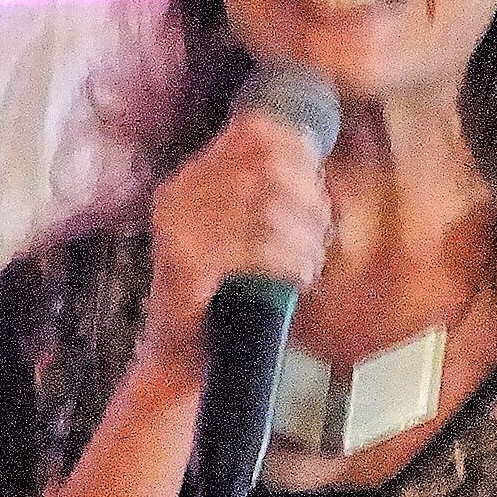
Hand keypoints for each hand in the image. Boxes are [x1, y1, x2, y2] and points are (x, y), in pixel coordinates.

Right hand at [140, 109, 332, 384]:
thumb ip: (273, 194)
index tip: (317, 191)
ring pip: (269, 205)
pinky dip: (290, 263)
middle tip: (320, 236)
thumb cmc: (229, 299)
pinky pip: (257, 245)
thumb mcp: (249, 235)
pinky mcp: (184, 262)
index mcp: (191, 179)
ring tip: (309, 264)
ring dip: (305, 238)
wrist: (183, 365)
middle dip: (310, 200)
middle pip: (270, 164)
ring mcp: (177, 227)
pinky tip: (297, 281)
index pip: (256, 131)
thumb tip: (319, 159)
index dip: (300, 152)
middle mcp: (178, 194)